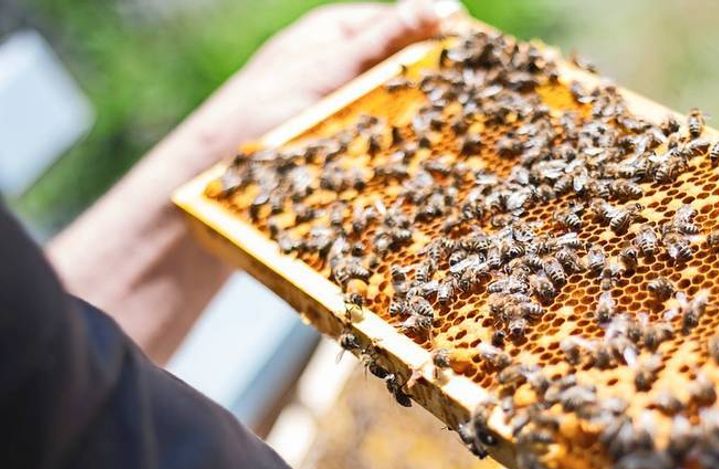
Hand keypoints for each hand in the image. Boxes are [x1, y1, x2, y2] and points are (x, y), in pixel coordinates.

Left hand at [49, 1, 449, 363]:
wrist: (207, 180)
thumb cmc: (257, 112)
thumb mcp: (326, 68)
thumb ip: (383, 38)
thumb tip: (444, 3)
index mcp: (338, 34)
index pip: (408, 27)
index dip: (448, 43)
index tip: (488, 64)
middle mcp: (343, 69)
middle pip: (407, 72)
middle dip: (440, 90)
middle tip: (484, 111)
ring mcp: (341, 111)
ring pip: (398, 115)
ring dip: (424, 131)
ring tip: (463, 149)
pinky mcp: (340, 152)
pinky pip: (383, 150)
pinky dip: (402, 159)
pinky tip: (424, 175)